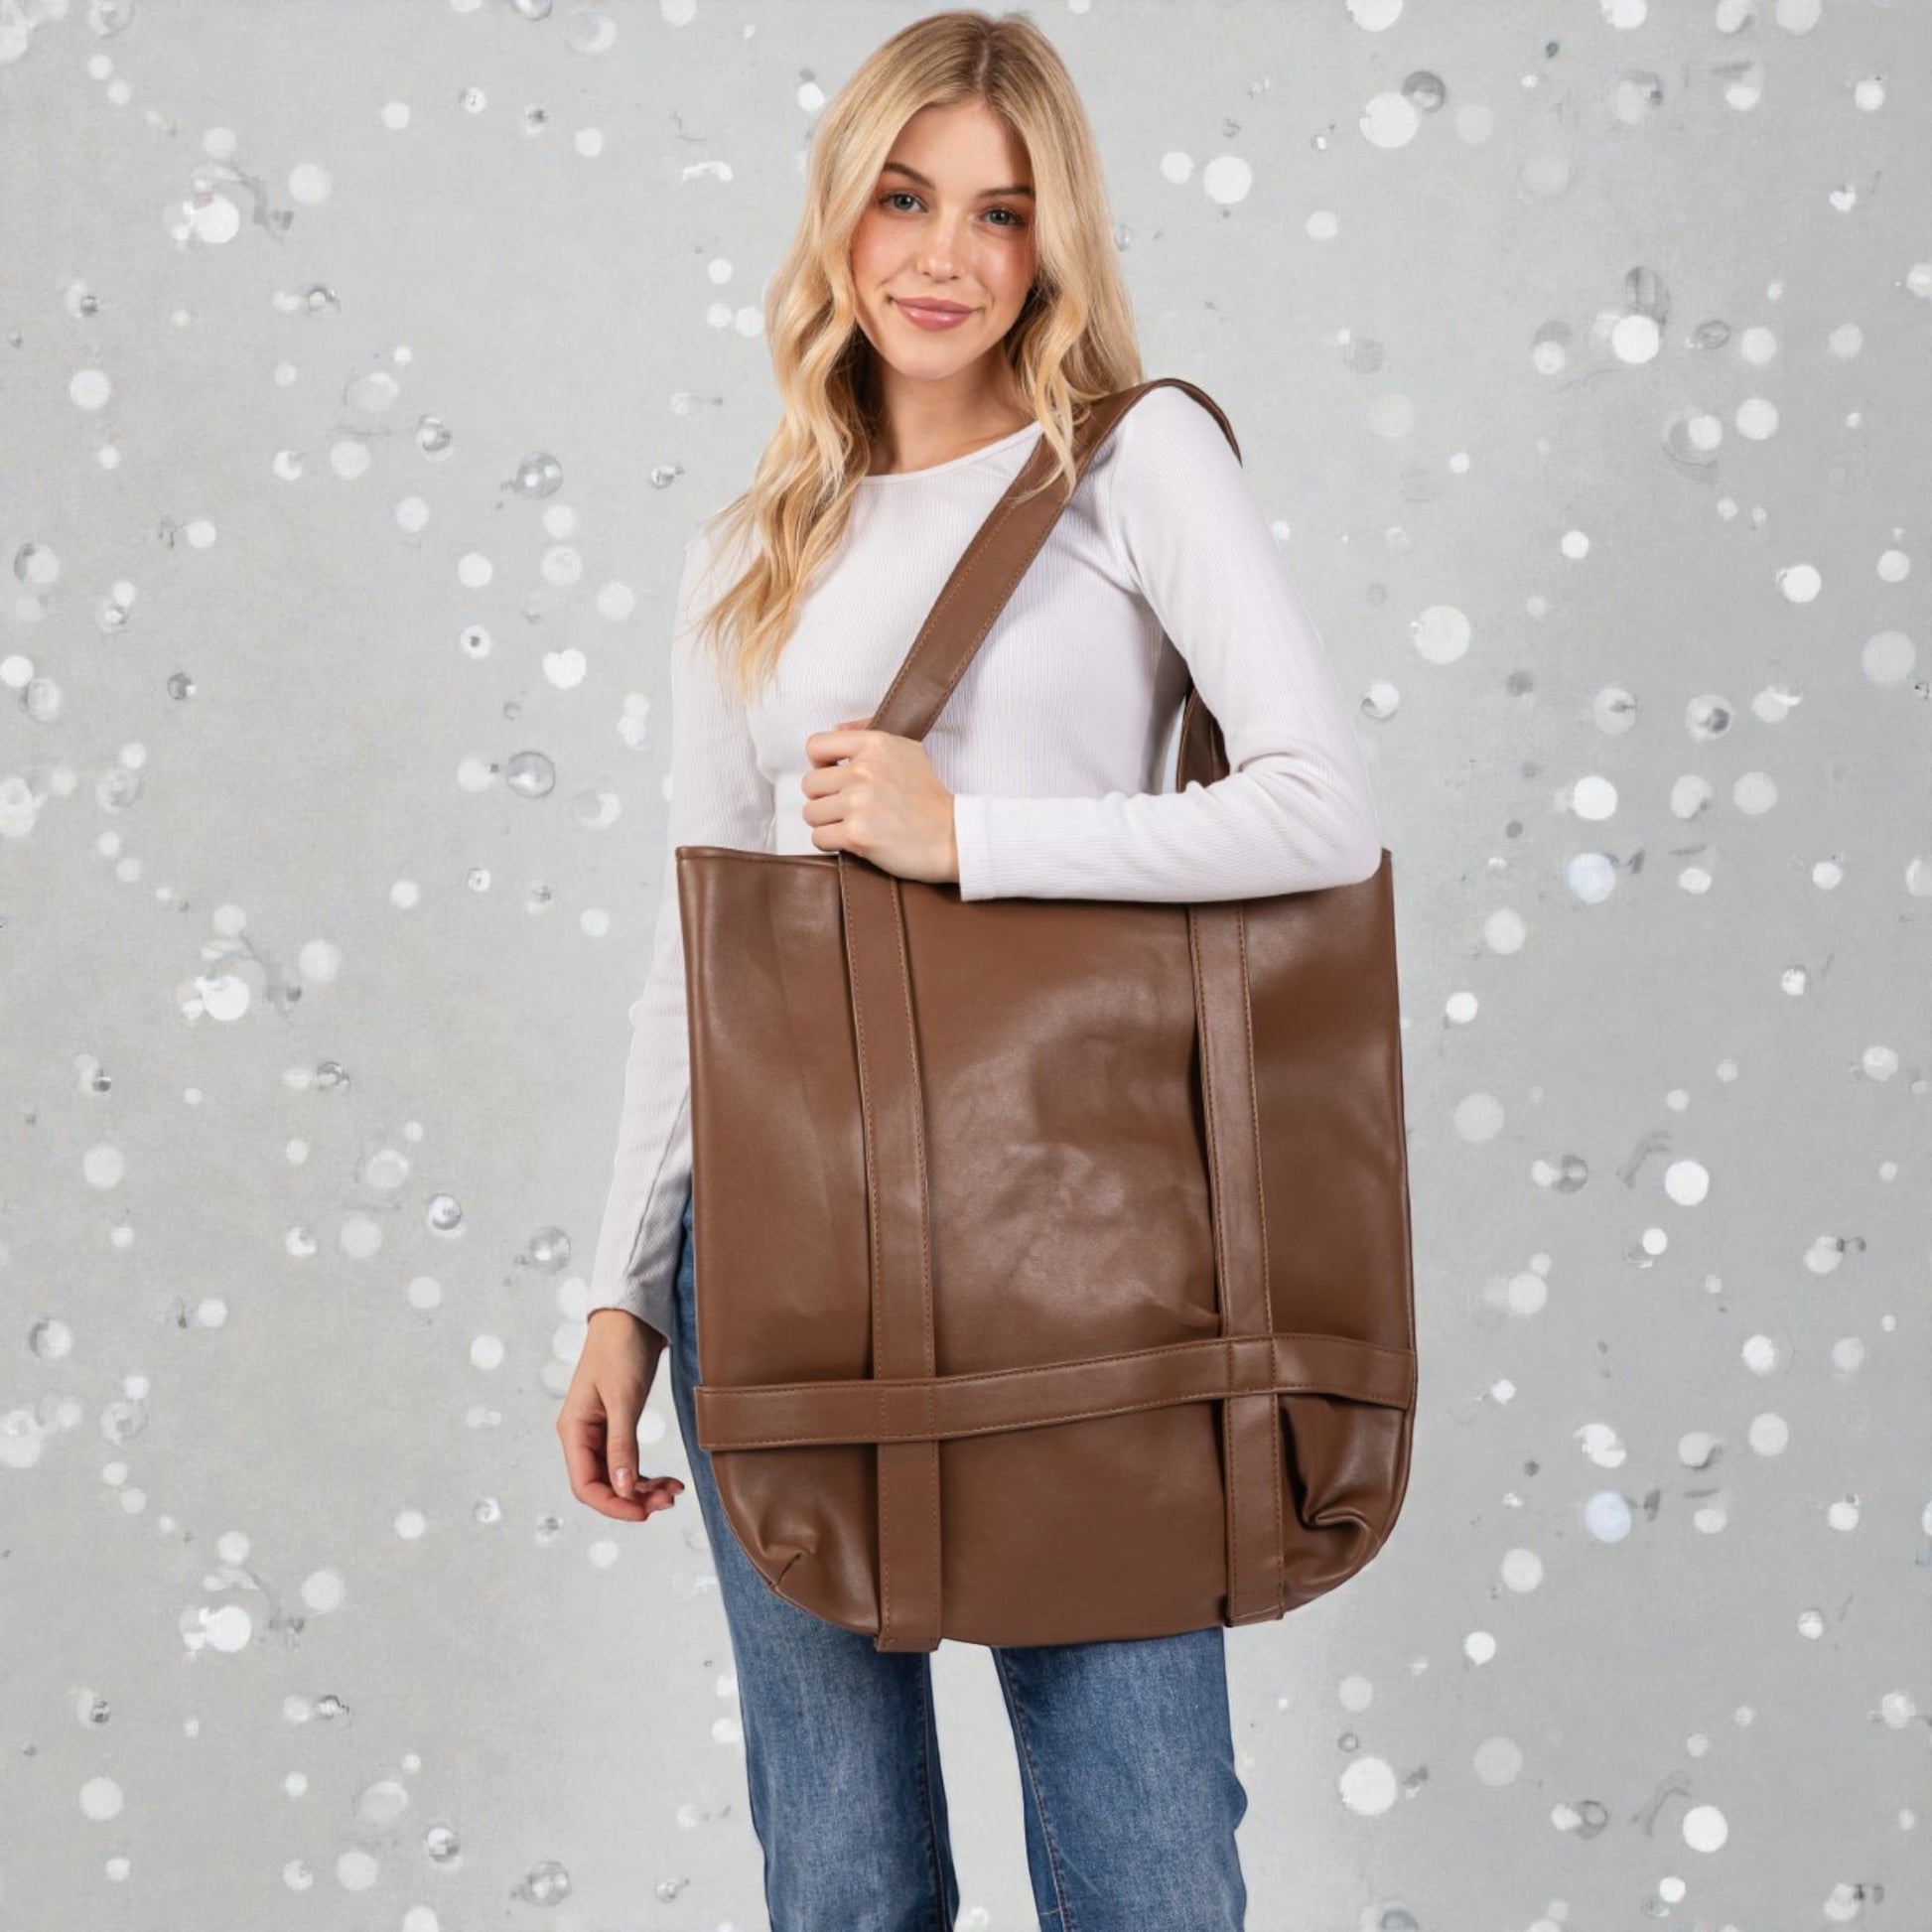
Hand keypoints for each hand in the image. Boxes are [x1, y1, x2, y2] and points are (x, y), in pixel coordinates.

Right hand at [557, 1310, 686, 1522]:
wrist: (631, 1316)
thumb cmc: (620, 1349)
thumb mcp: (624, 1398)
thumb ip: (622, 1445)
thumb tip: (623, 1489)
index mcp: (573, 1430)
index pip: (585, 1485)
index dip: (613, 1505)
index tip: (645, 1513)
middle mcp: (582, 1436)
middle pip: (602, 1485)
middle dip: (633, 1499)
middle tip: (669, 1501)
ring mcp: (599, 1432)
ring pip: (617, 1477)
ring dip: (643, 1489)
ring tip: (674, 1492)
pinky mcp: (617, 1425)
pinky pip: (627, 1462)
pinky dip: (646, 1473)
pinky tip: (667, 1478)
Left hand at [800, 713, 958, 883]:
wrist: (952, 836)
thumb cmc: (929, 797)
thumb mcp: (907, 750)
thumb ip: (868, 734)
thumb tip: (836, 728)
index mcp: (875, 745)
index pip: (816, 746)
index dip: (818, 764)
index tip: (833, 777)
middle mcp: (863, 771)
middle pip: (810, 784)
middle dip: (824, 798)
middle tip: (845, 807)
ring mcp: (858, 803)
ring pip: (811, 813)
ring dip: (826, 822)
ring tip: (850, 824)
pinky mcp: (857, 834)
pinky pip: (819, 838)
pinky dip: (831, 842)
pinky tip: (852, 841)